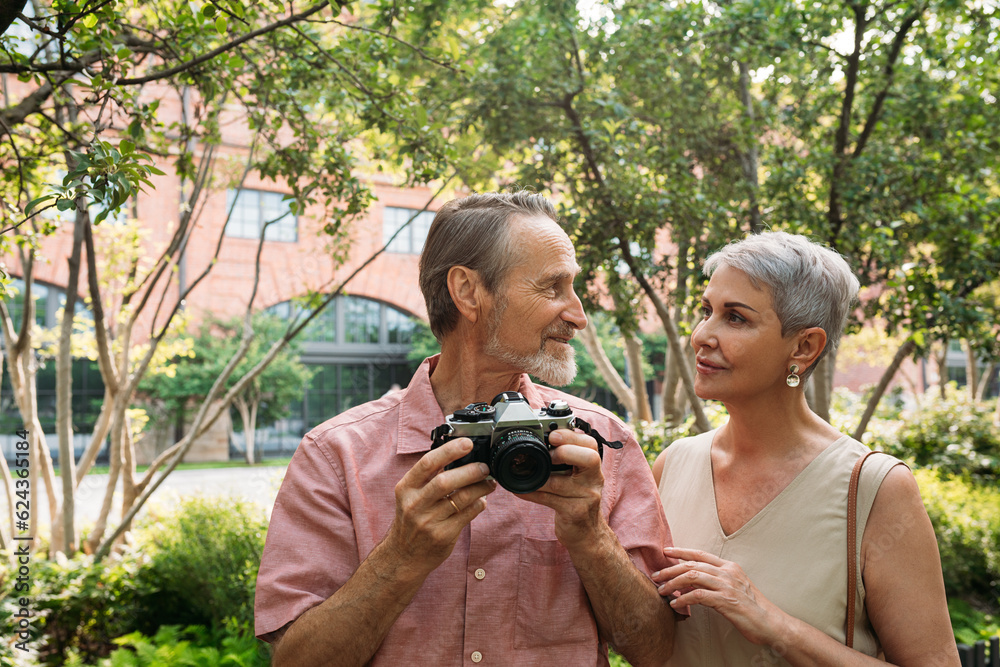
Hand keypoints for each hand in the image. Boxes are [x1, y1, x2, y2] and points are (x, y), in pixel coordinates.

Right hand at [384, 438, 495, 575]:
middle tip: (484, 467)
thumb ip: (429, 478)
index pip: (427, 464)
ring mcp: (428, 522)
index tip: (467, 443)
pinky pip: (467, 515)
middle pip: (445, 481)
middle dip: (470, 471)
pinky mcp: (443, 536)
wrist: (403, 556)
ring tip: (489, 483)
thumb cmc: (411, 520)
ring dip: (480, 488)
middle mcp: (414, 504)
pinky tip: (482, 501)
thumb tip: (460, 457)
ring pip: (461, 498)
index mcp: (406, 488)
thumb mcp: (411, 496)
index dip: (449, 451)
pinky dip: (479, 505)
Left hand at [518, 428, 605, 547]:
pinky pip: (548, 499)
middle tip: (548, 455)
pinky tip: (519, 489)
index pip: (590, 444)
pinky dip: (531, 493)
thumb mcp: (577, 478)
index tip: (552, 435)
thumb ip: (565, 461)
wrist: (588, 534)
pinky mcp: (574, 512)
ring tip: (523, 472)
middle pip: (590, 458)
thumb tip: (538, 442)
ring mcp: (587, 497)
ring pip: (560, 482)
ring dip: (538, 477)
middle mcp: (594, 480)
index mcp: (593, 467)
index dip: (571, 436)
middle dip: (564, 452)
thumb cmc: (577, 500)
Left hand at [653, 547, 782, 645]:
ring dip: (673, 584)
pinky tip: (675, 603)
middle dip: (670, 569)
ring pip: (692, 577)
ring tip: (662, 591)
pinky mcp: (726, 601)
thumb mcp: (734, 588)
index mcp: (730, 567)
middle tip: (656, 576)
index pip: (700, 554)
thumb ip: (714, 582)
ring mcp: (727, 585)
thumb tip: (690, 584)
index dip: (681, 551)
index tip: (666, 551)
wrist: (771, 623)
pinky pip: (698, 596)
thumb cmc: (751, 608)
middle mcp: (728, 572)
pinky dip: (683, 598)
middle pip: (692, 565)